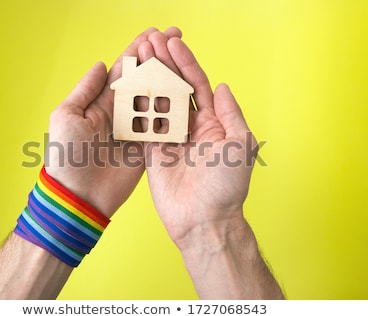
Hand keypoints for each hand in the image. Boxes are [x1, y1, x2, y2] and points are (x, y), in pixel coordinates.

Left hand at [45, 27, 182, 216]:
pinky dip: (173, 109)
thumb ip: (85, 89)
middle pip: (144, 79)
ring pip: (156, 99)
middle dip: (159, 58)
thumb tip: (101, 64)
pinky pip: (162, 125)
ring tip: (185, 58)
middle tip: (176, 38)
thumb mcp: (66, 116)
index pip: (124, 69)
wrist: (79, 196)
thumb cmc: (66, 156)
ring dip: (169, 78)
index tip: (155, 32)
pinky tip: (186, 92)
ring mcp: (136, 129)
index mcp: (102, 102)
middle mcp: (122, 112)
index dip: (138, 50)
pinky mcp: (147, 146)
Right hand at [139, 33, 255, 248]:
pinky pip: (143, 125)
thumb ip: (230, 114)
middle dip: (163, 65)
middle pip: (175, 89)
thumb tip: (222, 86)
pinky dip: (136, 105)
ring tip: (137, 57)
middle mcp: (190, 127)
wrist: (203, 220)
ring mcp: (170, 138)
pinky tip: (128, 85)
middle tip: (150, 43)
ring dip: (148, 79)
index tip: (173, 44)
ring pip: (157, 102)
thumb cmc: (227, 187)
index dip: (186, 64)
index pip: (198, 85)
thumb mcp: (239, 145)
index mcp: (212, 122)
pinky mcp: (152, 151)